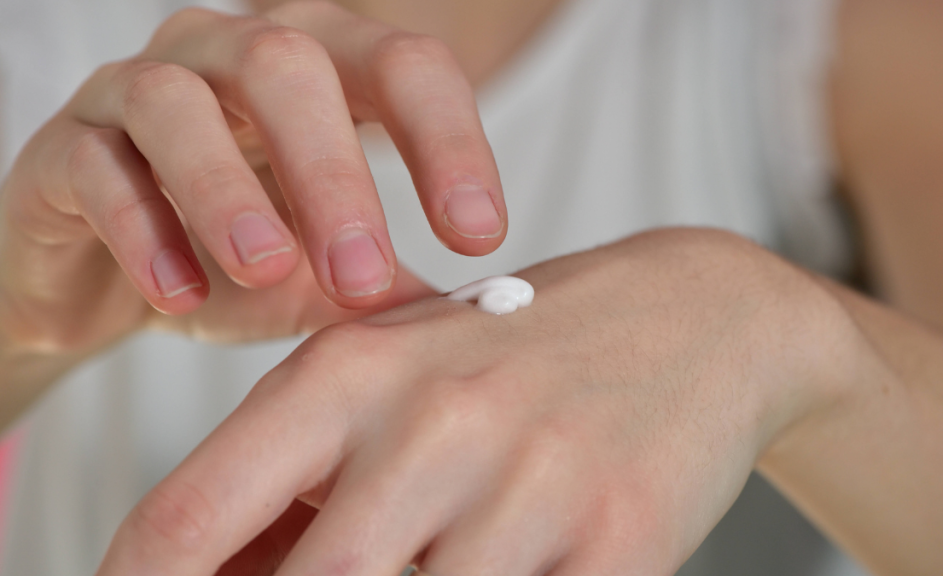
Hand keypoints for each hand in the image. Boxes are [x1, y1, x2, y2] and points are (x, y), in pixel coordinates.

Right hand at [0, 1, 500, 354]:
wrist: (107, 283)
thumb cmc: (231, 263)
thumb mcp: (325, 277)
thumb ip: (394, 289)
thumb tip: (486, 318)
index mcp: (318, 71)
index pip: (402, 67)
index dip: (449, 141)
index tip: (479, 237)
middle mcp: (227, 58)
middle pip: (289, 68)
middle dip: (336, 174)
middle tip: (365, 274)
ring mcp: (137, 92)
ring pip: (179, 102)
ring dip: (229, 191)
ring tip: (269, 270)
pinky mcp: (64, 150)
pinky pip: (95, 168)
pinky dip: (141, 229)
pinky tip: (181, 295)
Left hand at [95, 229, 850, 575]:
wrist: (694, 314)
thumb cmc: (517, 353)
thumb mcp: (393, 381)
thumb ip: (294, 482)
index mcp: (348, 371)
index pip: (185, 519)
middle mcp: (435, 421)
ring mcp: (535, 483)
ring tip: (430, 560)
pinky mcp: (623, 538)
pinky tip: (503, 573)